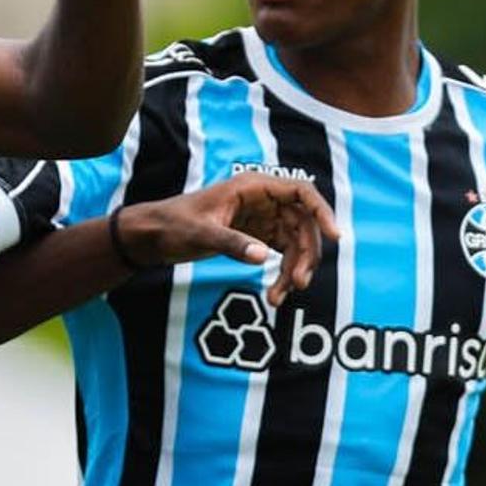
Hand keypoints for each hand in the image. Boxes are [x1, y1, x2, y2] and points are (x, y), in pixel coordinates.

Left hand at [116, 168, 340, 302]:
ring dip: (293, 270)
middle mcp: (262, 200)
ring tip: (278, 298)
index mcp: (253, 187)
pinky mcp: (256, 237)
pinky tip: (275, 294)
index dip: (322, 212)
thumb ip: (231, 243)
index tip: (334, 236)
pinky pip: (282, 255)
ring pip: (295, 243)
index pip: (301, 192)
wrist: (151, 236)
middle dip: (305, 254)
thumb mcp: (200, 233)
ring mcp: (262, 219)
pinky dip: (282, 274)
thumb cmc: (171, 225)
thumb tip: (263, 256)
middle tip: (297, 284)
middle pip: (303, 224)